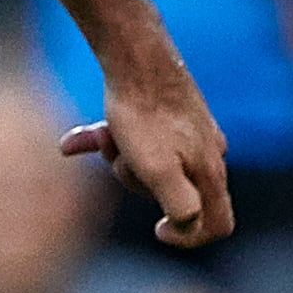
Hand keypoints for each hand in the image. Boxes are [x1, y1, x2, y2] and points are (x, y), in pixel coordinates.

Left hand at [64, 69, 232, 249]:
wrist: (135, 54)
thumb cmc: (144, 115)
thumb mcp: (159, 171)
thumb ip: (181, 206)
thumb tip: (186, 224)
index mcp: (210, 171)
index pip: (218, 224)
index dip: (191, 238)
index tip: (157, 228)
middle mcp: (208, 153)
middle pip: (176, 194)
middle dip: (139, 183)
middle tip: (119, 159)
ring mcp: (190, 132)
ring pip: (153, 164)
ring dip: (121, 158)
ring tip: (106, 133)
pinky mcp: (169, 115)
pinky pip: (140, 139)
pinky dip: (110, 141)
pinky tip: (73, 142)